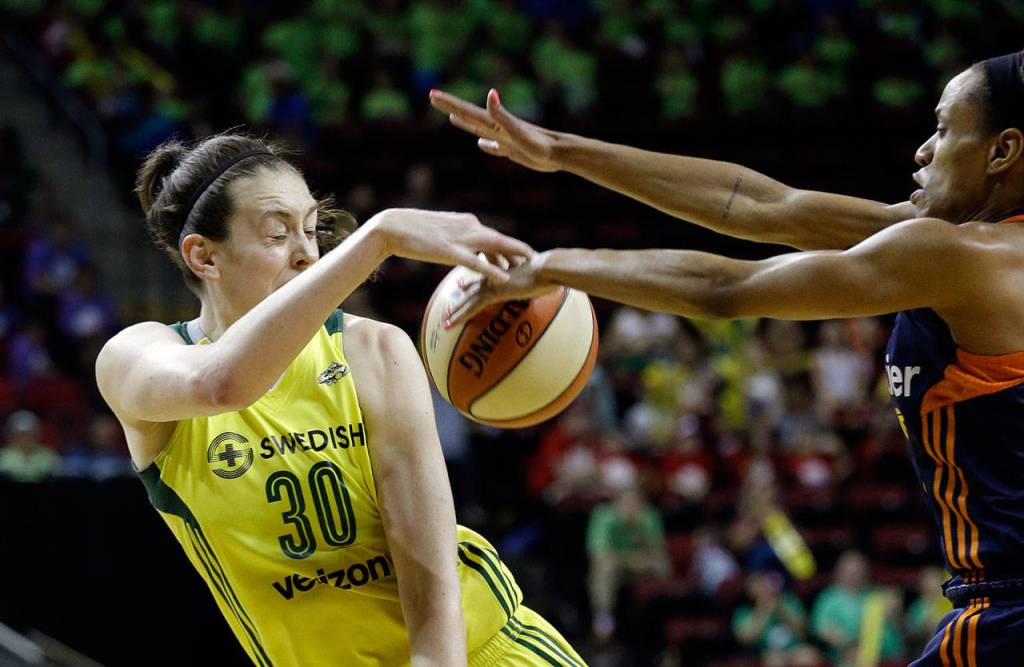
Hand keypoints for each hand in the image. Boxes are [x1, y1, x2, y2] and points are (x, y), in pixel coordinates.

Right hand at [366, 208, 533, 283]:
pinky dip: (492, 270)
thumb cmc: (413, 231)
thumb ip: (457, 239)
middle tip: (536, 260)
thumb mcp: (441, 234)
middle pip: (500, 240)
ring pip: (494, 248)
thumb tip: (466, 250)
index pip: (494, 236)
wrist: (392, 227)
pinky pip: (476, 262)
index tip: (524, 255)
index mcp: (467, 223)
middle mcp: (468, 227)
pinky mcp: (449, 251)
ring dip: (512, 257)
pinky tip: (504, 278)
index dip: (509, 247)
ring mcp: (460, 238)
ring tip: (529, 267)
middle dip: (519, 250)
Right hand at [430, 89, 560, 171]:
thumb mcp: (518, 131)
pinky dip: (485, 144)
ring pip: (479, 129)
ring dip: (465, 123)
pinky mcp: (513, 149)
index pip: (467, 111)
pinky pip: (494, 146)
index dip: (449, 103)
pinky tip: (481, 144)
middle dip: (451, 107)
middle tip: (433, 98)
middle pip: (469, 116)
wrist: (559, 153)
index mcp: (495, 123)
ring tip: (453, 117)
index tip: (432, 95)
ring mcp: (504, 138)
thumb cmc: (539, 144)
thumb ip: (502, 114)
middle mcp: (497, 128)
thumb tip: (490, 93)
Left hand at [448, 251, 558, 325]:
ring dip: (456, 311)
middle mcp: (495, 276)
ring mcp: (492, 283)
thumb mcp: (542, 278)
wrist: (548, 269)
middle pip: (473, 287)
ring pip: (468, 299)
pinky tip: (450, 325)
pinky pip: (472, 307)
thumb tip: (550, 286)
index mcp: (504, 272)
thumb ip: (538, 281)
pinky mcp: (493, 292)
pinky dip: (460, 316)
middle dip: (461, 297)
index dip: (473, 283)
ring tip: (446, 322)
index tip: (462, 286)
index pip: (485, 277)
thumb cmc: (551, 274)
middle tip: (449, 305)